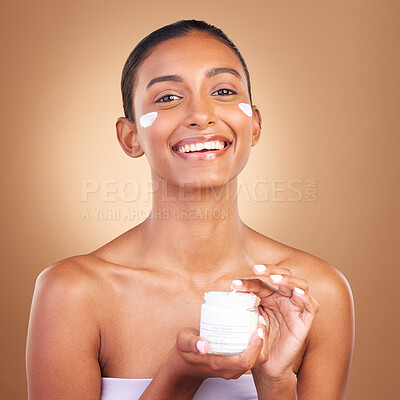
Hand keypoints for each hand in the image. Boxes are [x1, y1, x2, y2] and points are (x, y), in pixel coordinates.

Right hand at [165, 324, 267, 381]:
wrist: (185, 364)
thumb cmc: (185, 350)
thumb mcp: (183, 342)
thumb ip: (191, 343)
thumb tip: (203, 346)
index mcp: (218, 364)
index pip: (245, 361)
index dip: (255, 346)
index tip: (257, 328)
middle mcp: (229, 370)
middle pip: (255, 360)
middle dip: (262, 341)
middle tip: (260, 320)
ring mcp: (233, 369)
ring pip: (256, 360)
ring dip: (262, 342)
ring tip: (259, 322)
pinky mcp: (235, 365)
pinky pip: (252, 357)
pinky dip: (257, 344)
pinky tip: (253, 328)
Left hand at [232, 264, 318, 379]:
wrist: (267, 364)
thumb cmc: (258, 340)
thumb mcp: (248, 320)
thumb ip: (245, 306)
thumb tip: (232, 291)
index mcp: (269, 296)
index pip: (261, 283)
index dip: (248, 281)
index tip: (234, 284)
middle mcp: (284, 298)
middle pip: (283, 276)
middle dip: (270, 270)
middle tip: (256, 269)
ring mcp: (296, 308)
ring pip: (300, 285)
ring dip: (287, 279)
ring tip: (274, 279)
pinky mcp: (305, 321)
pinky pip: (311, 306)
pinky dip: (306, 297)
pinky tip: (297, 293)